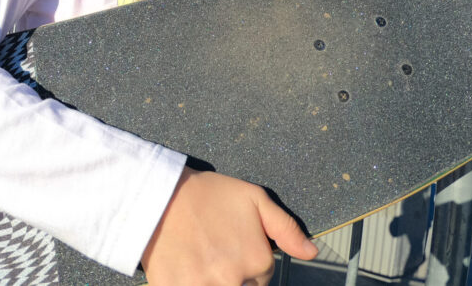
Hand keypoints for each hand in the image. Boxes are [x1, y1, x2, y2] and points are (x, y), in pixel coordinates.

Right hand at [141, 168, 317, 284]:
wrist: (160, 194)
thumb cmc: (208, 194)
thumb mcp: (255, 199)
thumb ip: (286, 228)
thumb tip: (311, 253)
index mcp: (256, 261)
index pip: (261, 280)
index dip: (248, 267)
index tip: (231, 250)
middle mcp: (233, 280)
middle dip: (231, 276)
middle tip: (215, 254)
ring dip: (213, 280)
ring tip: (202, 261)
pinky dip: (189, 283)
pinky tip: (187, 268)